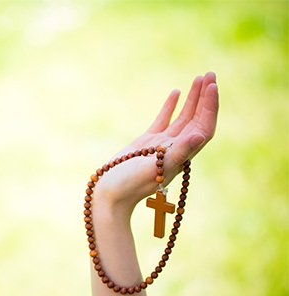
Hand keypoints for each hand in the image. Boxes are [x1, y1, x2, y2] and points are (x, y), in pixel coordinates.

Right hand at [92, 76, 217, 217]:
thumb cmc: (131, 184)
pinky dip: (171, 106)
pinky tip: (176, 92)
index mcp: (182, 155)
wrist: (110, 194)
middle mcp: (176, 150)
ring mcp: (162, 145)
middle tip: (211, 74)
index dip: (210, 107)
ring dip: (193, 98)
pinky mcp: (148, 142)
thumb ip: (179, 151)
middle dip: (205, 98)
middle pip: (197, 120)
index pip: (204, 127)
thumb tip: (201, 135)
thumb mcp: (157, 166)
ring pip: (183, 118)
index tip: (212, 86)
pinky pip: (164, 120)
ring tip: (200, 78)